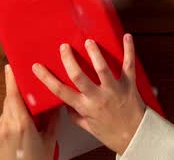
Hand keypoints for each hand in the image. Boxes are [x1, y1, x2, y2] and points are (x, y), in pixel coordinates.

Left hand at [0, 65, 58, 159]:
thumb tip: (54, 105)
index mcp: (22, 125)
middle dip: (17, 94)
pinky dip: (11, 121)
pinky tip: (20, 129)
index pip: (14, 96)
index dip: (11, 80)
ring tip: (27, 115)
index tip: (10, 67)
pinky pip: (2, 123)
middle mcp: (7, 127)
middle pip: (9, 102)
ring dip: (15, 109)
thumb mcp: (50, 141)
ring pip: (6, 112)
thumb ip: (51, 121)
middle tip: (26, 87)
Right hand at [32, 34, 145, 154]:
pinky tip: (127, 37)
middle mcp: (98, 97)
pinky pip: (129, 64)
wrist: (135, 137)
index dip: (47, 78)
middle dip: (69, 60)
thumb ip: (75, 115)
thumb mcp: (88, 127)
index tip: (37, 67)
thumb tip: (65, 104)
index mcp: (86, 107)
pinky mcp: (129, 84)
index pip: (61, 91)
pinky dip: (129, 50)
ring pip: (103, 68)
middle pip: (79, 76)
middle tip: (64, 47)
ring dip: (95, 54)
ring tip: (89, 42)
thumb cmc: (112, 133)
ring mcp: (114, 89)